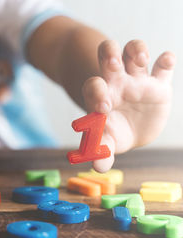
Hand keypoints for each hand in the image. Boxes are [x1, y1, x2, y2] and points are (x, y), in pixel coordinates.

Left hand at [82, 40, 175, 171]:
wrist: (131, 130)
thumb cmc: (113, 133)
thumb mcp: (108, 143)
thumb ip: (102, 152)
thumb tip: (97, 166)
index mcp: (100, 95)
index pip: (93, 85)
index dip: (96, 92)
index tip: (103, 107)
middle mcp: (117, 82)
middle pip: (108, 54)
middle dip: (109, 53)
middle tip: (113, 64)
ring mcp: (138, 80)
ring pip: (134, 50)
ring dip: (136, 50)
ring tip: (140, 61)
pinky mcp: (159, 83)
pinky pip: (163, 66)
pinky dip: (166, 60)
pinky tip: (166, 61)